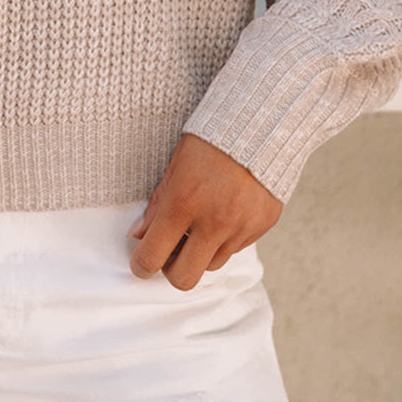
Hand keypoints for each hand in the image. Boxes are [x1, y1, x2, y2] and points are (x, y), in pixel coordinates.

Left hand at [127, 132, 282, 290]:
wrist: (262, 122)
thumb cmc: (211, 140)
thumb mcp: (175, 166)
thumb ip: (157, 205)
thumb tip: (138, 234)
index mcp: (184, 203)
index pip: (153, 256)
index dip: (141, 265)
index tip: (141, 263)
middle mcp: (214, 221)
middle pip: (184, 278)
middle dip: (172, 269)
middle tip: (170, 251)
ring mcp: (241, 227)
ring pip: (212, 265)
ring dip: (200, 254)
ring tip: (199, 227)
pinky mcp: (263, 226)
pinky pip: (237, 249)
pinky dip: (225, 240)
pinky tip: (224, 213)